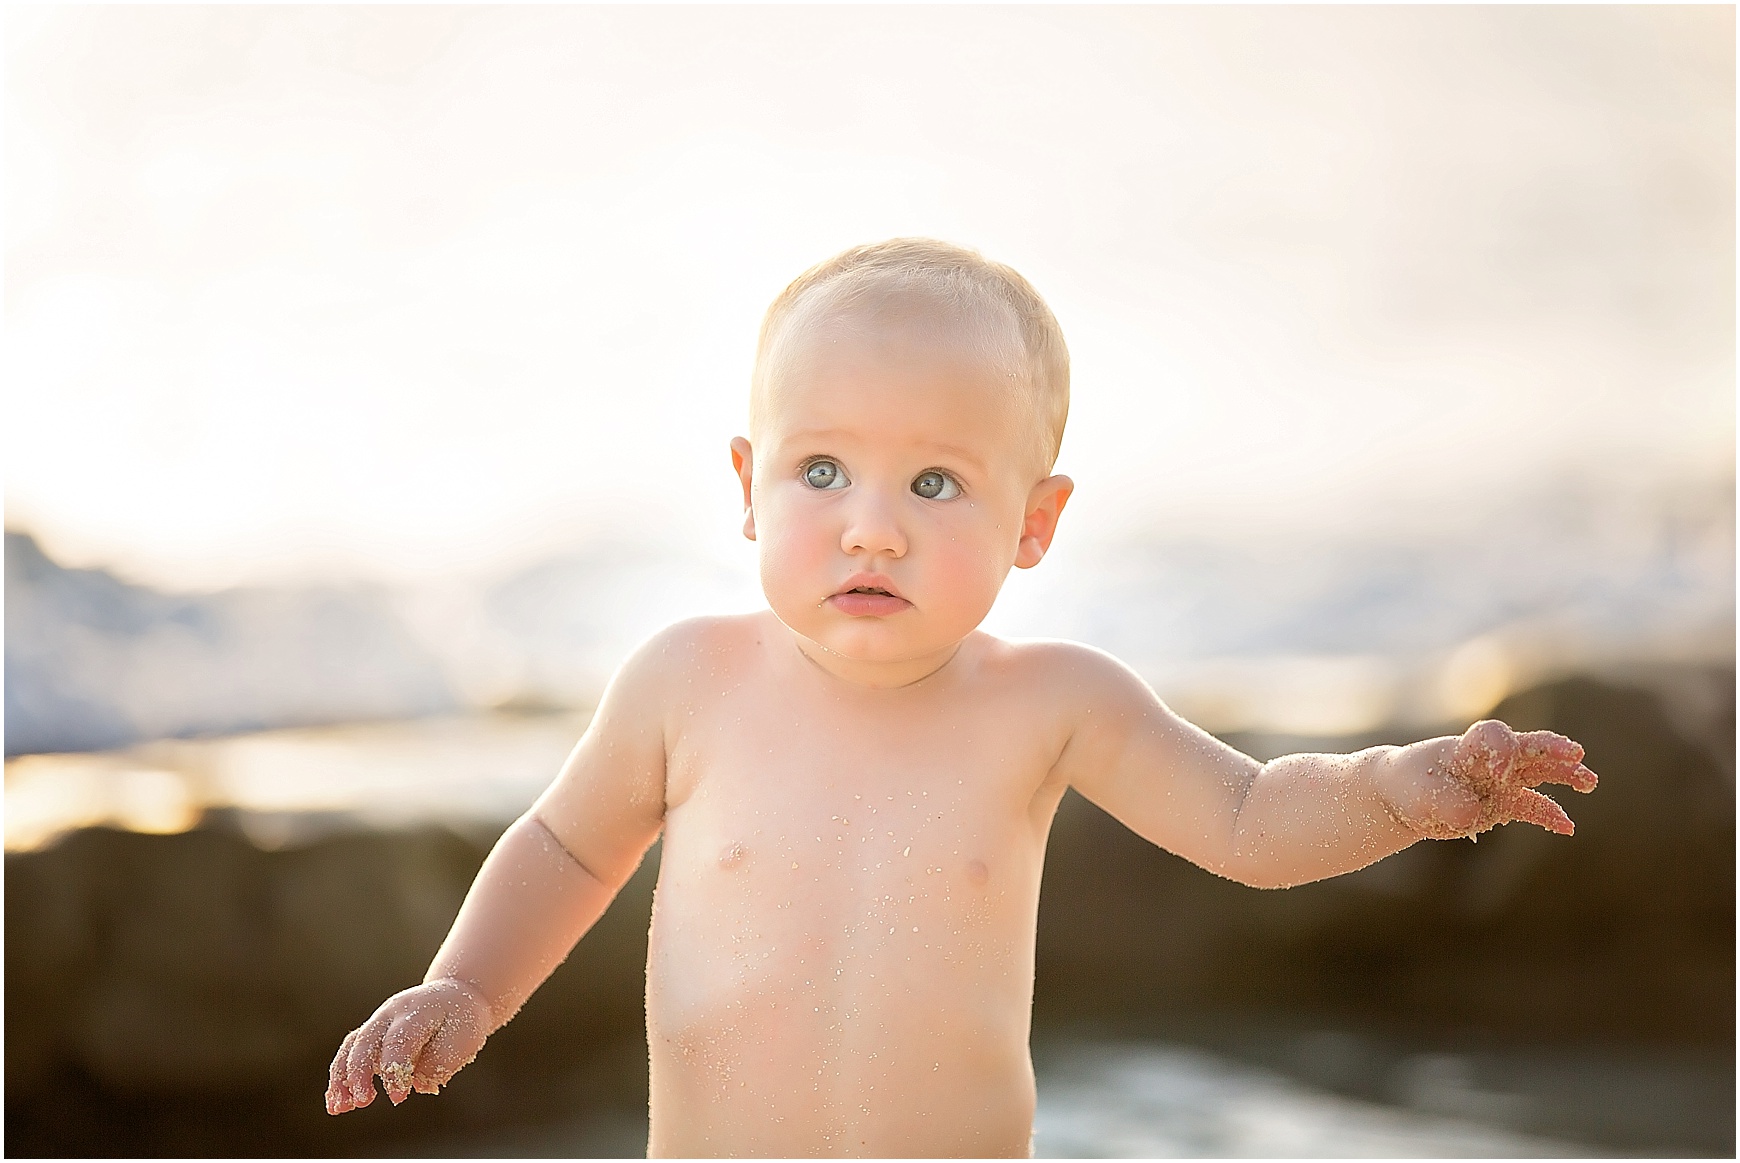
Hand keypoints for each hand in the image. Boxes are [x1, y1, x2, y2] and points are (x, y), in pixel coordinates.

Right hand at [325, 978, 493, 1113]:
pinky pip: (348, 1053)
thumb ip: (439, 1062)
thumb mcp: (464, 1038)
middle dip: (361, 1073)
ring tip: (339, 1108)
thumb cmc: (461, 1020)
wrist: (453, 995)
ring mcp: (378, 1021)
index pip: (400, 1040)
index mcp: (419, 1009)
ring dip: (342, 1078)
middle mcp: (392, 1012)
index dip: (396, 1069)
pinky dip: (340, 1079)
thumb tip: (414, 1083)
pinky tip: (335, 1104)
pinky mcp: (370, 1034)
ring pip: (351, 1046)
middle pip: (367, 1040)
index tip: (398, 1098)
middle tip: (364, 1102)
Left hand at [1386, 719, 1597, 839]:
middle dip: (1551, 749)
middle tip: (1575, 754)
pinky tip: (1567, 828)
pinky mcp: (1502, 804)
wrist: (1403, 795)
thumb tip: (1474, 814)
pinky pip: (1532, 807)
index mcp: (1467, 748)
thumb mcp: (1420, 793)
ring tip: (1589, 782)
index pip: (1494, 736)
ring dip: (1564, 774)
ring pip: (1538, 772)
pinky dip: (1550, 815)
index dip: (1503, 750)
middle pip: (1526, 747)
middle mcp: (1489, 761)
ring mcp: (1499, 781)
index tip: (1499, 773)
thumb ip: (1449, 801)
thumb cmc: (1409, 784)